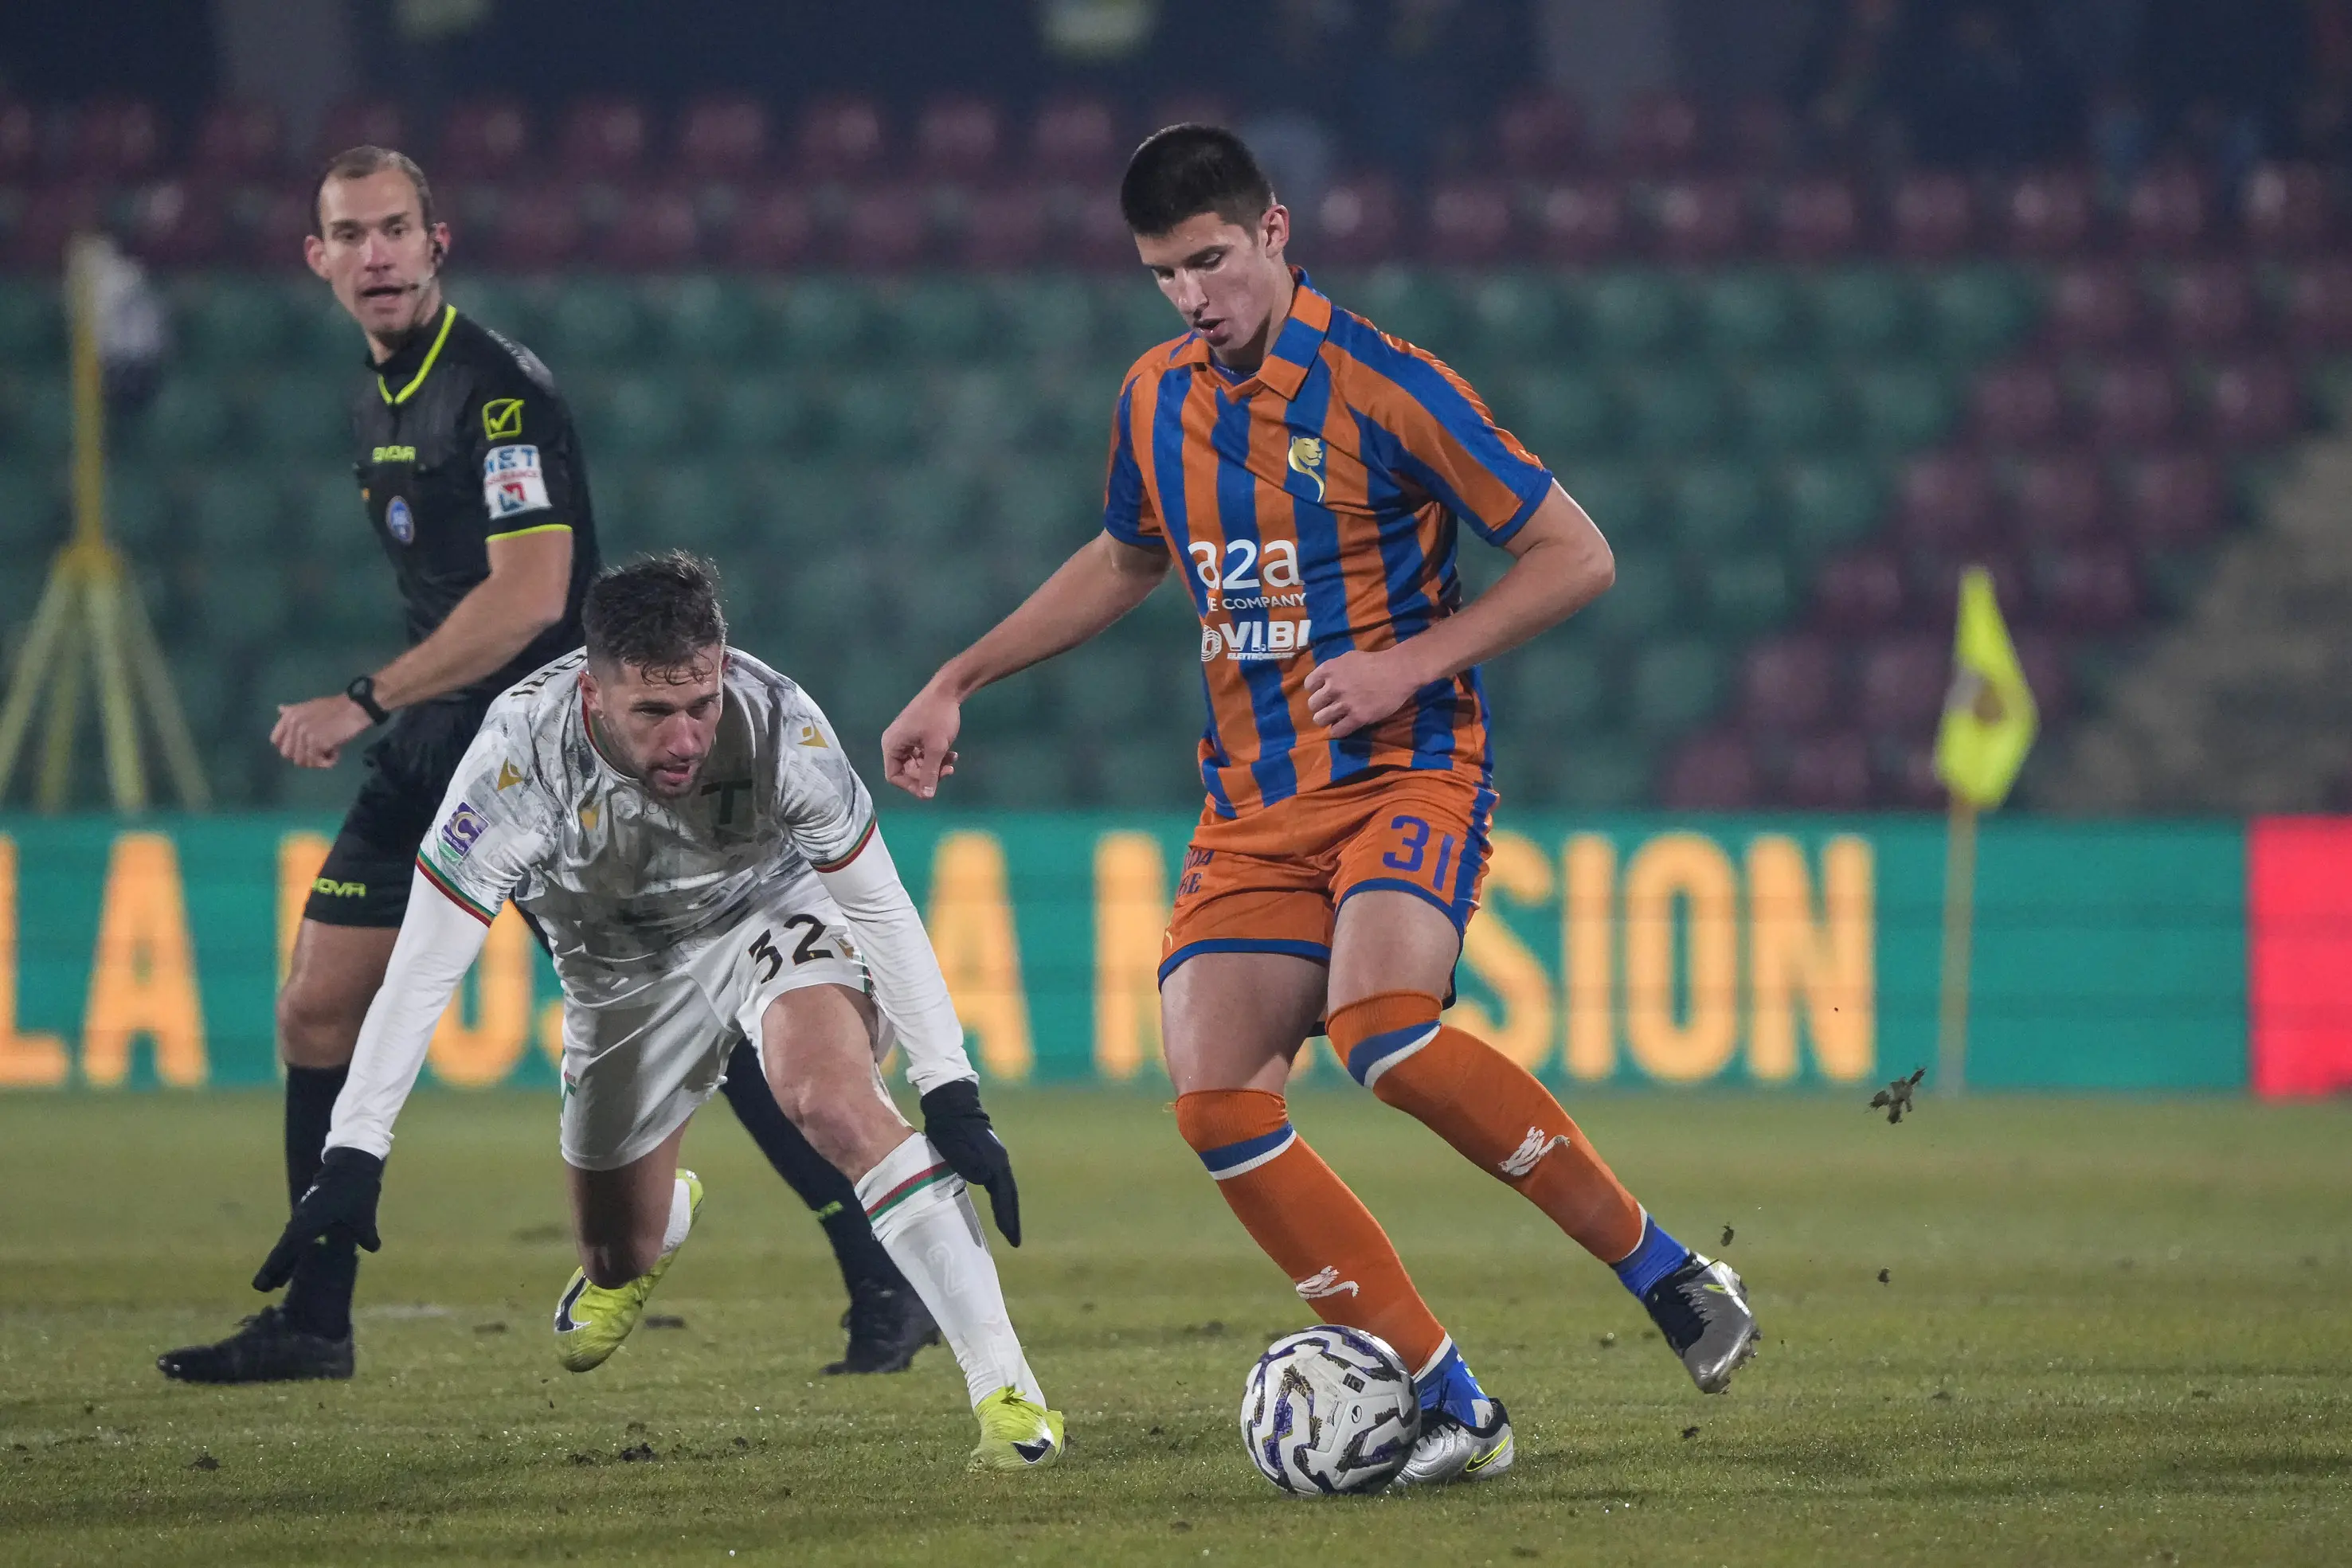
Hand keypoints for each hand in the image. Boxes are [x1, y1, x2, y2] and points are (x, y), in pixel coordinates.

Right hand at [253, 1148, 384, 1290]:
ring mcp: (304, 1214)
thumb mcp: (363, 1213)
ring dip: (284, 1260)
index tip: (260, 1285)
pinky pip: (298, 1235)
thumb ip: (366, 1233)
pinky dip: (295, 1249)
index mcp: (309, 1222)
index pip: (288, 1251)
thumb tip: (373, 1247)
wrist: (351, 1161)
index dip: (275, 1268)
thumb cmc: (356, 1188)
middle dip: (274, 1268)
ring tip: (276, 1281)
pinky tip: (296, 1259)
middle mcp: (301, 1220)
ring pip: (290, 1242)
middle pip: (284, 1249)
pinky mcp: (310, 1210)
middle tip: (262, 1288)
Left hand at [272, 694, 374, 768]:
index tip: (302, 747)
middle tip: (318, 752)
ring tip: (329, 752)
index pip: (275, 740)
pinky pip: (317, 762)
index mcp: (290, 717)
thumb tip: (279, 709)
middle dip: (303, 756)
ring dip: (316, 761)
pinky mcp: (318, 743)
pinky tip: (337, 753)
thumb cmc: (334, 707)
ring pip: (302, 761)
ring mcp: (305, 735)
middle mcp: (294, 725)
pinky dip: (328, 762)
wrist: (354, 708)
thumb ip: (293, 712)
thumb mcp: (309, 706)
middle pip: (288, 754)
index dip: (288, 747)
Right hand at [880, 681, 961, 799]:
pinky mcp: (917, 734)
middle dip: (929, 774)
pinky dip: (936, 756)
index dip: (911, 785)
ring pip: (918, 763)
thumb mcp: (936, 748)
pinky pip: (923, 753)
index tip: (930, 787)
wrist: (948, 690)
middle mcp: (895, 743)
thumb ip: (929, 773)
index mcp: (892, 745)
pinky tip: (952, 755)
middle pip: (908, 770)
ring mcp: (906, 738)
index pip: (894, 776)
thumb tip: (926, 796)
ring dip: (935, 766)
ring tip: (952, 762)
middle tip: (948, 771)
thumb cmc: (938, 718)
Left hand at [919, 1078, 1019, 1245]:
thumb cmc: (950, 1128)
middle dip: (1012, 1218)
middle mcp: (999, 1162)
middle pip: (1009, 1195)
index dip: (1007, 1219)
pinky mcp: (988, 1156)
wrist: (952, 1105)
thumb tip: (984, 1179)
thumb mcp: (956, 1148)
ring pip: (1004, 1189)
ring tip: (1008, 1228)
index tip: (1012, 1240)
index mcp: (994, 1162)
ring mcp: (995, 1158)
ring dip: (1007, 1209)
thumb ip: (971, 1164)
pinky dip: (1000, 1198)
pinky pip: (997, 1183)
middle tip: (1015, 1240)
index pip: (1004, 1197)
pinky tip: (997, 1205)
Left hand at [1303, 647, 1428, 737]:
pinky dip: (1338, 731)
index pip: (1309, 685)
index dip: (1316, 690)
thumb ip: (1333, 669)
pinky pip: (1337, 731)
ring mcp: (1345, 703)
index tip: (1325, 693)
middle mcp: (1333, 686)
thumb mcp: (1348, 658)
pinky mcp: (1357, 717)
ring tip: (1336, 718)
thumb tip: (1321, 682)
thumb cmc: (1374, 662)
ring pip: (1320, 719)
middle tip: (1331, 707)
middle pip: (1312, 704)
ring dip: (1327, 720)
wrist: (1399, 672)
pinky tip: (1344, 726)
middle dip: (1320, 707)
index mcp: (1329, 669)